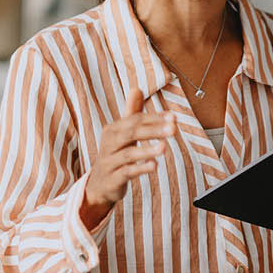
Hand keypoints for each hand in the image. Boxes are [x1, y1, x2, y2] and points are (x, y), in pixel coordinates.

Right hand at [80, 89, 174, 229]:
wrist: (99, 184)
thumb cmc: (115, 155)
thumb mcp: (122, 134)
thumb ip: (131, 113)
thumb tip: (137, 88)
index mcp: (113, 130)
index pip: (135, 120)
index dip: (154, 118)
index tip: (174, 118)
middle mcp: (108, 143)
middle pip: (130, 133)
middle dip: (153, 130)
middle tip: (173, 129)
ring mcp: (109, 162)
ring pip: (128, 154)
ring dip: (147, 150)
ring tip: (164, 148)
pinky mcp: (112, 179)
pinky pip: (126, 172)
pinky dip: (140, 168)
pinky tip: (154, 165)